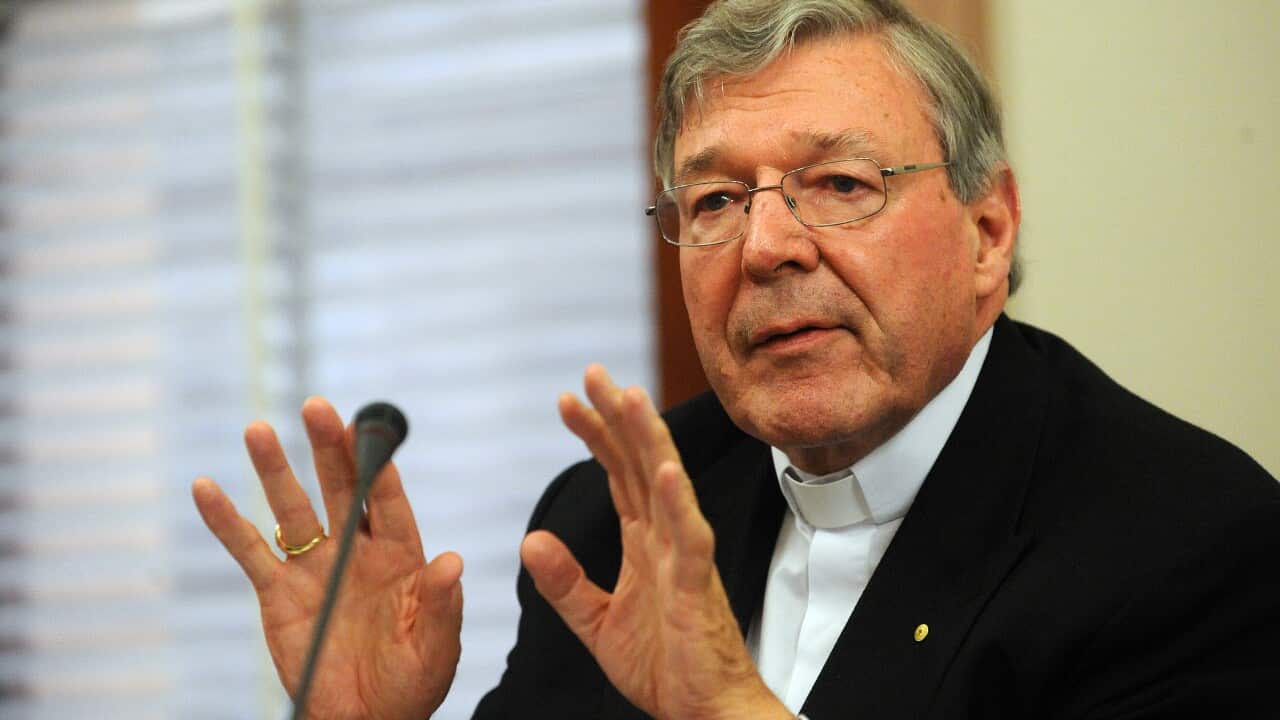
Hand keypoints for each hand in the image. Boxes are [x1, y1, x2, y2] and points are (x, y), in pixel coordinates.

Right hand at [192, 397, 461, 719]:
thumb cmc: (409, 686)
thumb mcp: (435, 649)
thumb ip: (440, 604)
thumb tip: (452, 560)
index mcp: (401, 557)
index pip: (389, 500)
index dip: (379, 464)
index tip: (368, 428)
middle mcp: (356, 552)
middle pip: (341, 489)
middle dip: (329, 449)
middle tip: (317, 406)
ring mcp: (315, 569)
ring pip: (292, 509)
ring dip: (275, 470)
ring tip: (258, 429)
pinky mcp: (277, 593)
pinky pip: (249, 551)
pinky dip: (226, 521)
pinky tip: (206, 487)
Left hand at [520, 365, 791, 719]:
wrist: (703, 714)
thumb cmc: (665, 666)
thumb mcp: (596, 623)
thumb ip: (565, 582)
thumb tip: (531, 540)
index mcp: (645, 542)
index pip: (618, 473)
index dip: (595, 434)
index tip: (566, 400)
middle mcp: (667, 538)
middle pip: (642, 463)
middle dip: (618, 416)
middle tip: (594, 372)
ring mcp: (685, 558)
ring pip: (668, 486)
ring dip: (650, 441)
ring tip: (631, 398)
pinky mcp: (698, 588)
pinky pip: (690, 539)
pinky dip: (681, 504)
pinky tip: (669, 472)